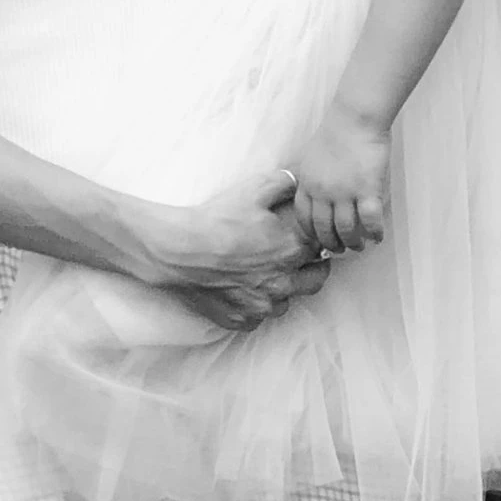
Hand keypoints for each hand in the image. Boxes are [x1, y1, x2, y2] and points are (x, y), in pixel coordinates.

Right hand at [147, 169, 329, 330]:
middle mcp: (283, 283)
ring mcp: (261, 305)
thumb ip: (283, 183)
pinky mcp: (240, 319)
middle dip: (311, 269)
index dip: (317, 243)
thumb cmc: (216, 219)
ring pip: (285, 303)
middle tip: (296, 260)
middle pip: (314, 281)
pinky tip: (242, 291)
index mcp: (293, 251)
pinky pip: (256, 318)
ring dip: (281, 291)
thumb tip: (297, 181)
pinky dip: (253, 307)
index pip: (323, 251)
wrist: (178, 250)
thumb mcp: (254, 190)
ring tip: (265, 276)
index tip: (308, 240)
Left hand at [293, 107, 389, 255]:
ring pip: (347, 230)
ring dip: (354, 242)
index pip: (304, 219)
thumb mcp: (311, 157)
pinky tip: (378, 237)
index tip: (319, 240)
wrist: (355, 118)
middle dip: (332, 244)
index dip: (312, 234)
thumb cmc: (336, 132)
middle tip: (340, 249)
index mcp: (307, 184)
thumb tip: (315, 195)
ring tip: (360, 245)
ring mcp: (345, 192)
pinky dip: (374, 232)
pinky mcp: (367, 189)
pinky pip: (371, 220)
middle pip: (324, 229)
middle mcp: (323, 192)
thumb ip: (311, 179)